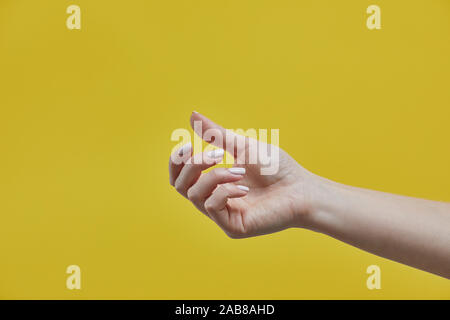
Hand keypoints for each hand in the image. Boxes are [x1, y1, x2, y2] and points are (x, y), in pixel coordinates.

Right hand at [169, 112, 319, 237]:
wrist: (301, 188)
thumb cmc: (276, 168)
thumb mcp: (242, 146)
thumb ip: (216, 135)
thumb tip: (192, 115)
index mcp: (213, 182)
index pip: (179, 176)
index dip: (176, 161)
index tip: (189, 145)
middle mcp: (213, 198)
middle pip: (179, 185)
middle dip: (193, 165)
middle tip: (216, 155)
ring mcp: (222, 214)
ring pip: (194, 194)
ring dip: (214, 176)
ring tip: (240, 171)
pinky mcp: (232, 226)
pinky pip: (211, 206)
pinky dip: (225, 190)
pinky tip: (244, 187)